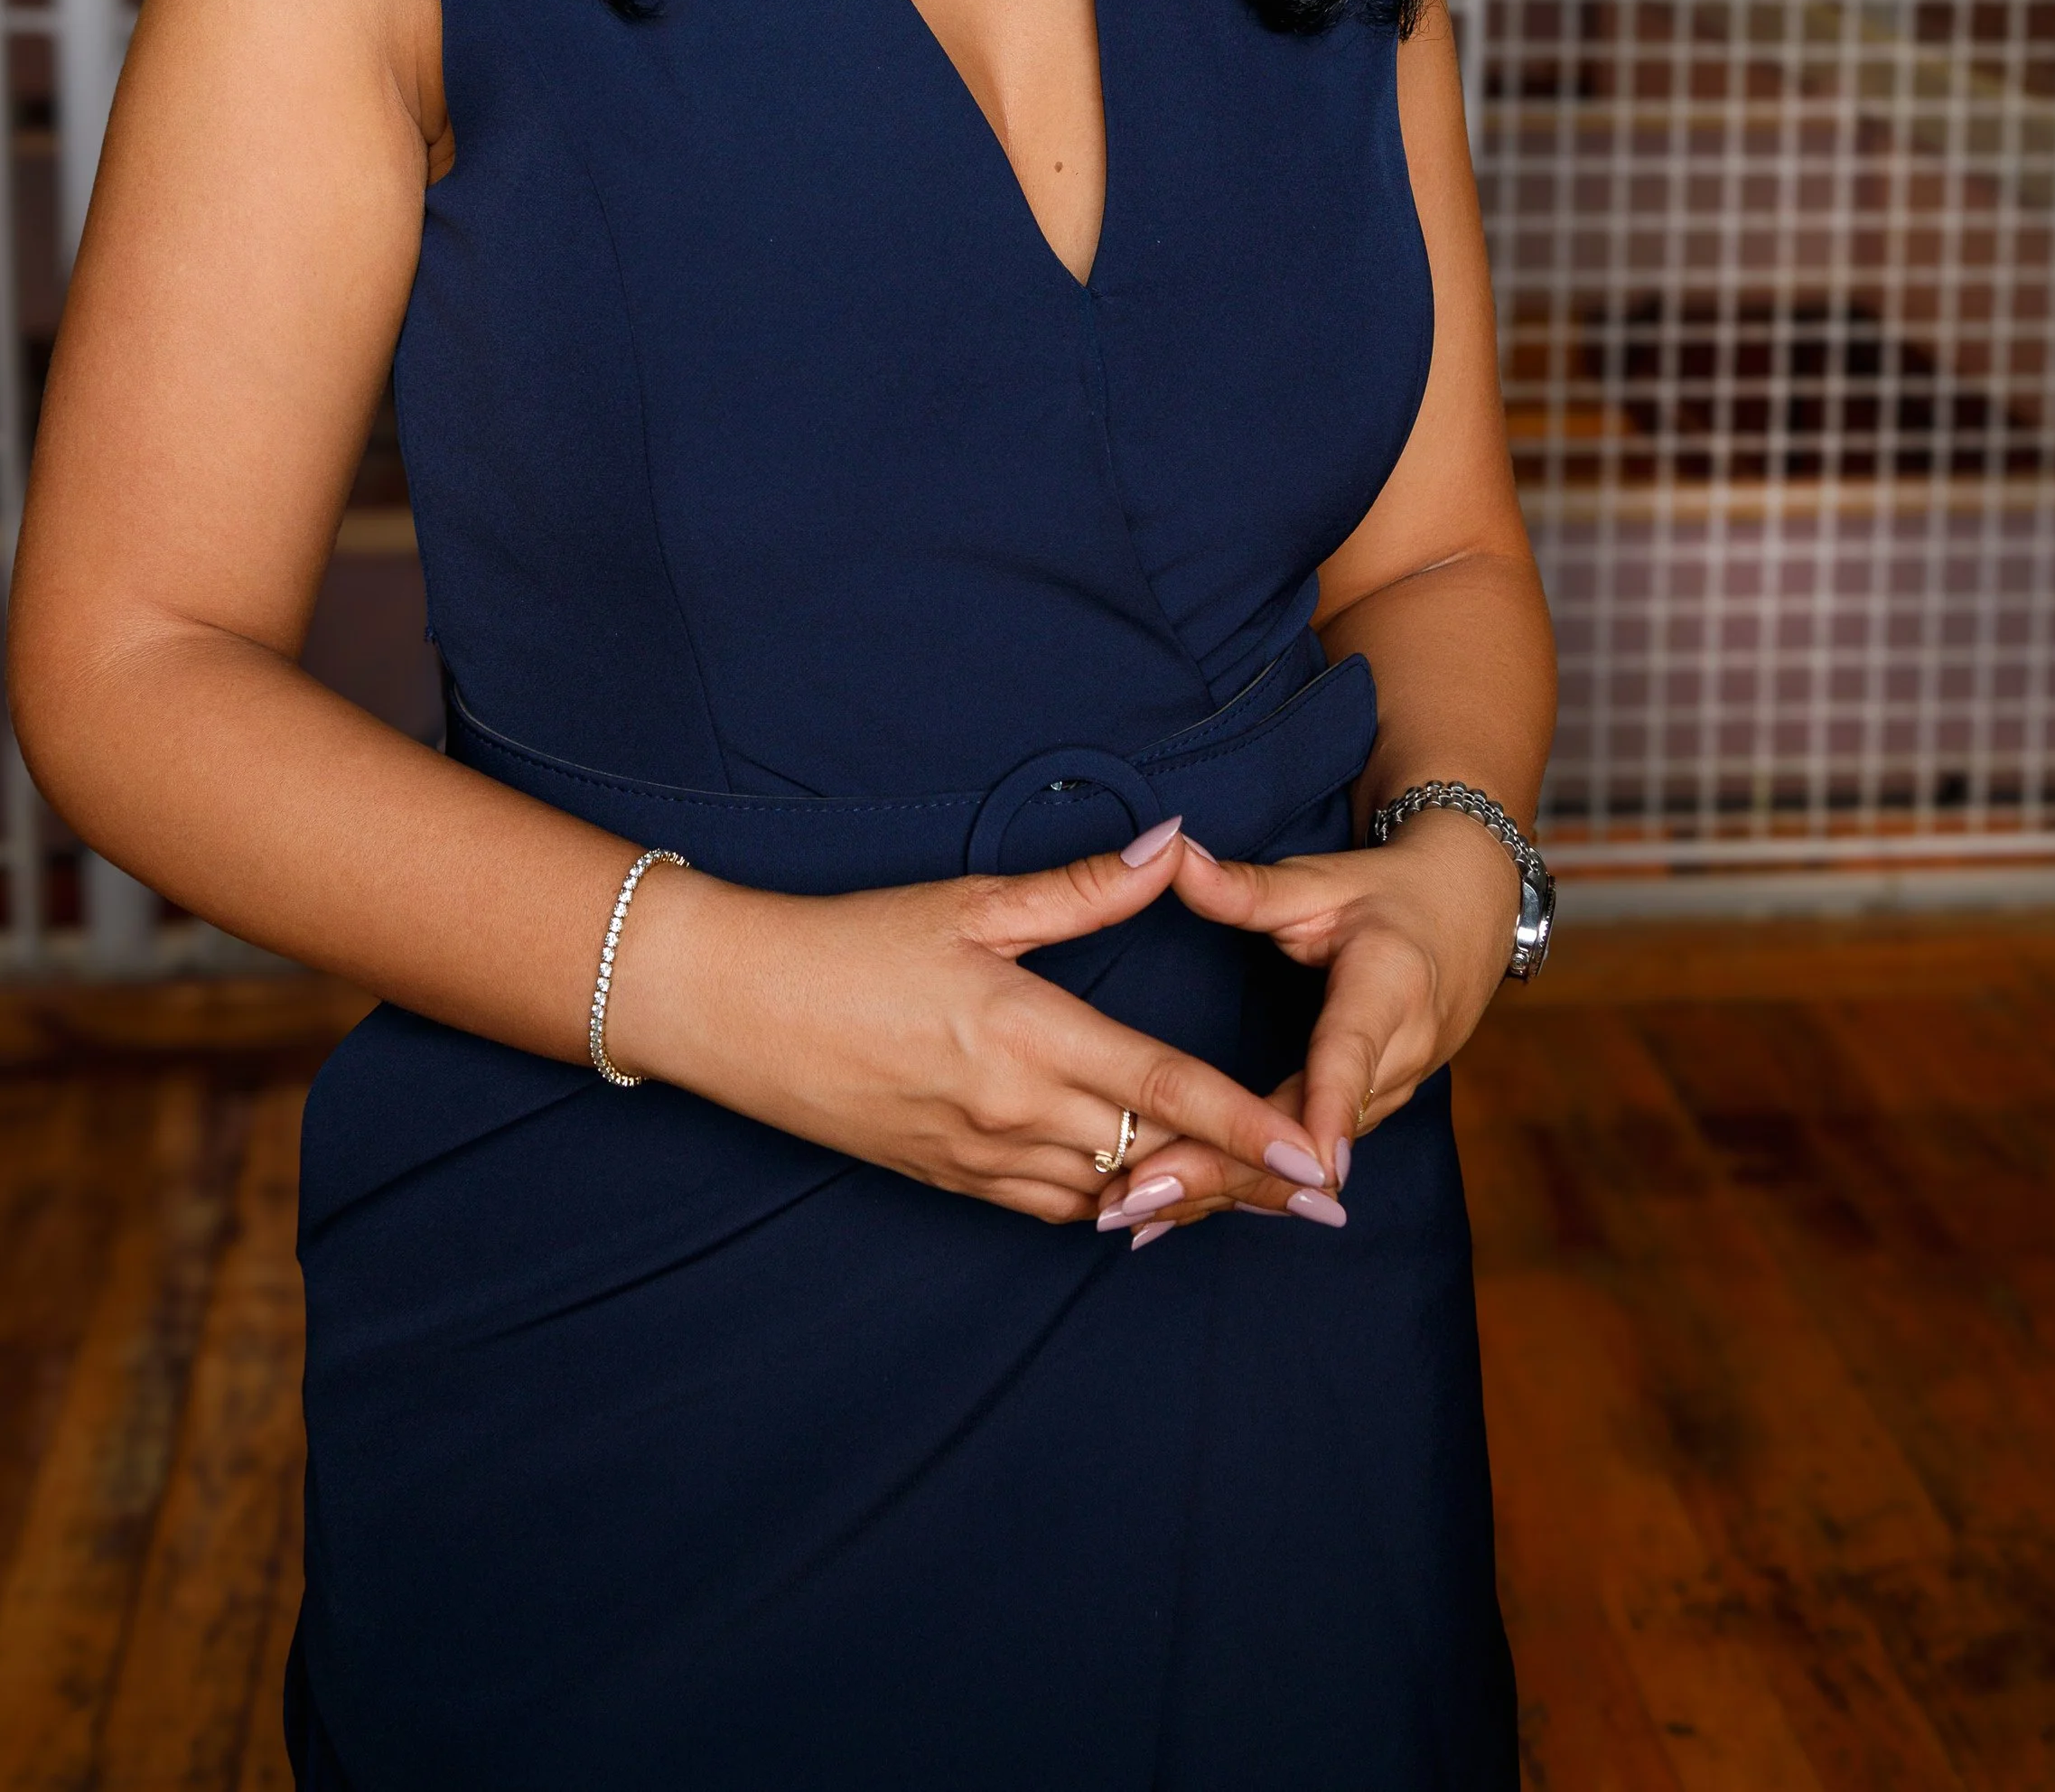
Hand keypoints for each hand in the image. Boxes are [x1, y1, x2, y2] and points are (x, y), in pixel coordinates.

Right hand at [612, 819, 1311, 1223]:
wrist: (733, 1007)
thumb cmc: (850, 941)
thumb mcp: (970, 902)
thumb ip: (1084, 889)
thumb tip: (1172, 847)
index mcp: (1025, 1033)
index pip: (1163, 1088)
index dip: (1245, 1127)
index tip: (1311, 1158)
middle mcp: (1010, 1110)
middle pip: (1153, 1157)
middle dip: (1241, 1178)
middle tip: (1321, 1198)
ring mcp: (977, 1155)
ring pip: (1108, 1194)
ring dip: (1180, 1195)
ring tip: (1255, 1198)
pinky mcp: (947, 1178)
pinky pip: (1051, 1208)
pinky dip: (1109, 1203)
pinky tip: (1145, 1192)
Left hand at [1091, 813, 1518, 1242]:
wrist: (1466, 918)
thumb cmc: (1388, 894)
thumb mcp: (1322, 882)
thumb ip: (1246, 887)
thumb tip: (1174, 854)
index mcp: (1390, 989)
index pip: (1351, 1057)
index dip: (1327, 1111)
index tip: (1303, 1164)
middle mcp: (1397, 1058)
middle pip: (1310, 1132)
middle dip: (1227, 1171)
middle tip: (1139, 1198)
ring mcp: (1387, 1097)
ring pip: (1303, 1161)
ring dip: (1223, 1190)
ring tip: (1134, 1216)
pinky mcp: (1367, 1117)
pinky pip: (1304, 1163)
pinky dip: (1242, 1187)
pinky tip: (1170, 1214)